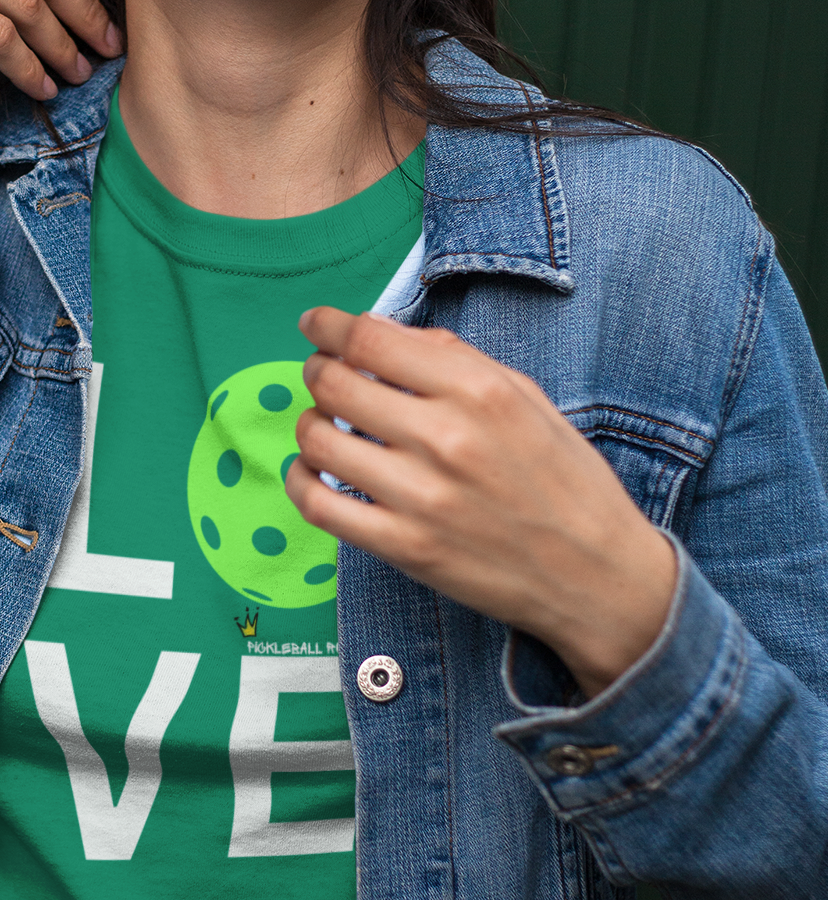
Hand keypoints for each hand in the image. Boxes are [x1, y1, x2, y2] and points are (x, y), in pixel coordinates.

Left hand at [287, 308, 677, 698]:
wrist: (597, 575)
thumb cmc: (564, 480)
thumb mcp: (525, 396)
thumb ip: (453, 358)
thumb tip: (380, 331)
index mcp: (479, 390)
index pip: (371, 339)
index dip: (327, 326)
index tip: (314, 324)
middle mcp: (446, 438)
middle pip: (334, 384)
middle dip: (316, 371)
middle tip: (321, 374)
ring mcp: (421, 497)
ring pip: (318, 441)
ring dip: (309, 424)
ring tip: (324, 425)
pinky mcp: (405, 548)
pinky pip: (319, 505)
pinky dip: (301, 481)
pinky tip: (313, 472)